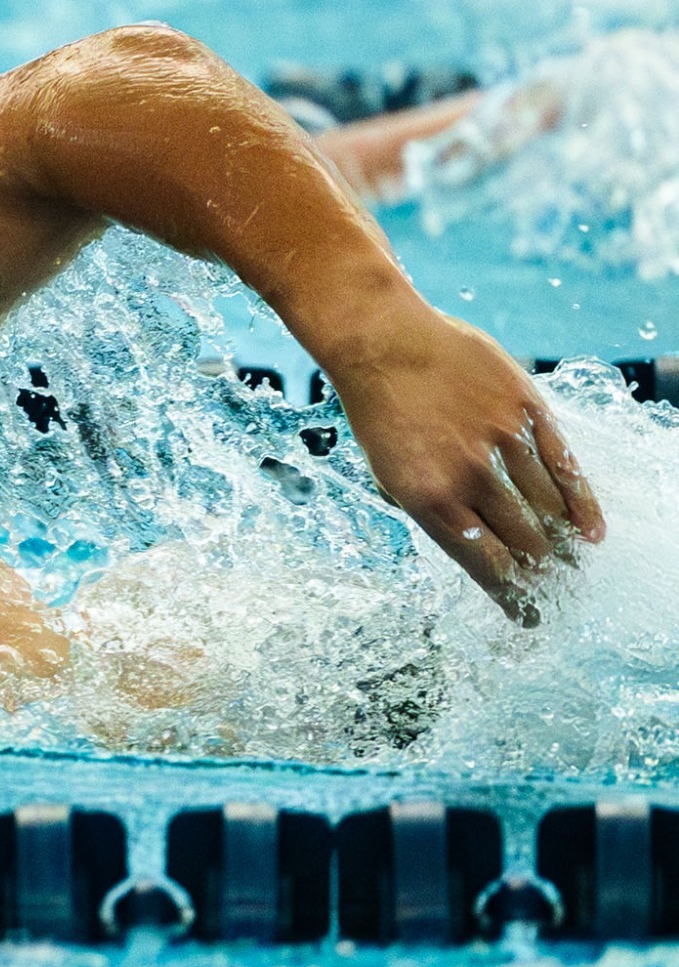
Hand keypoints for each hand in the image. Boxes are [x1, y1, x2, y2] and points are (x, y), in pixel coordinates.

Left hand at [329, 310, 604, 623]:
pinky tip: (591, 530)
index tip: (526, 616)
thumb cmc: (381, 412)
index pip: (482, 564)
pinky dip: (581, 503)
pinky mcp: (525, 410)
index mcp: (427, 501)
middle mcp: (467, 476)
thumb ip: (435, 510)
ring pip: (546, 507)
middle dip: (541, 573)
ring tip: (573, 566)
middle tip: (555, 590)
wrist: (383, 343)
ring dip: (563, 543)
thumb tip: (477, 546)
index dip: (510, 596)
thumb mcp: (391, 474)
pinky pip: (563, 465)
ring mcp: (500, 441)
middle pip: (522, 541)